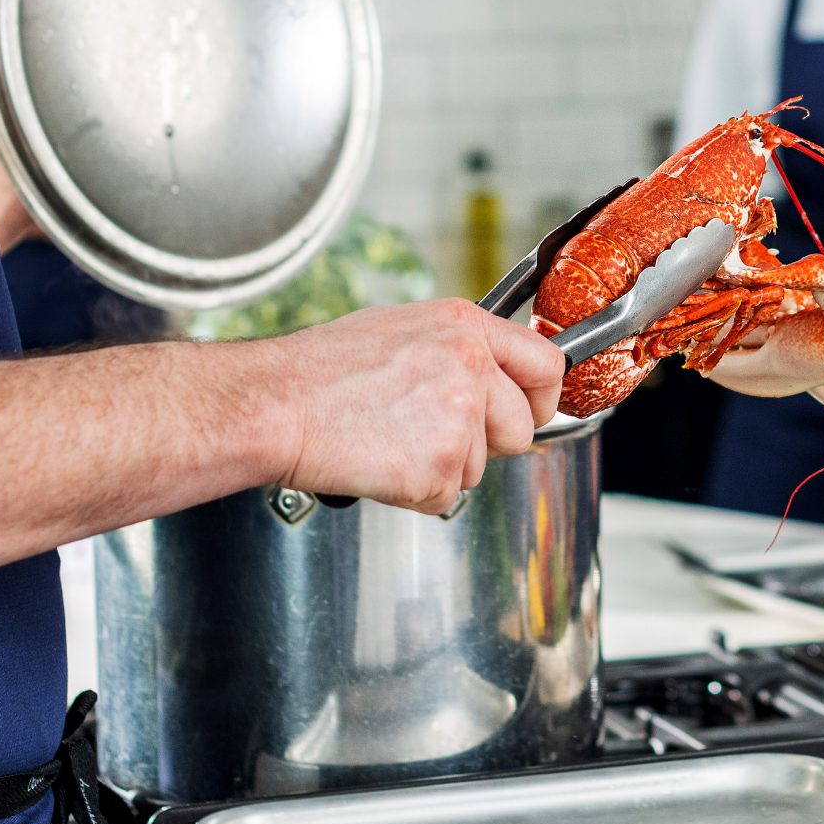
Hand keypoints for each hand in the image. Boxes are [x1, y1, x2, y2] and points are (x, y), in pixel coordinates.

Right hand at [269, 300, 565, 515]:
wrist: (275, 405)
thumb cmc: (319, 371)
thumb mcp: (399, 329)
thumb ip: (454, 347)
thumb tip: (486, 371)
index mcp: (465, 326)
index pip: (547, 363)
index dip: (542, 398)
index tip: (532, 411)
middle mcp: (471, 366)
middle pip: (522, 428)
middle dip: (487, 444)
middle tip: (435, 437)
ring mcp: (459, 417)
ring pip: (479, 468)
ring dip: (442, 468)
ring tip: (390, 441)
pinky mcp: (439, 466)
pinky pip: (446, 497)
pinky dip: (415, 493)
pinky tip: (380, 462)